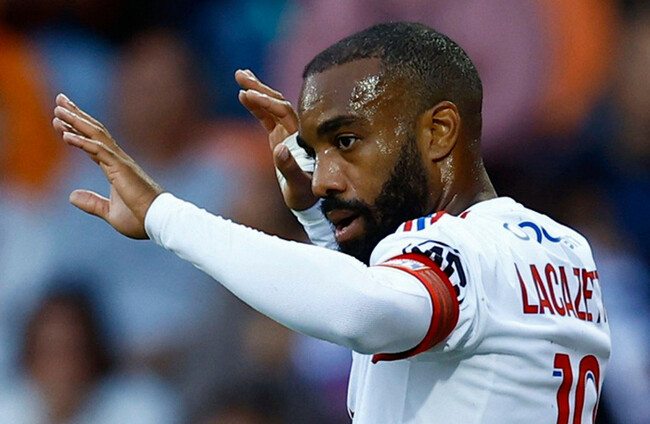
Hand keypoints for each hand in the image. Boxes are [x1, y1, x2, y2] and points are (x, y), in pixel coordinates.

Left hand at [52, 94, 163, 238]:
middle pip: (94, 132)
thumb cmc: (140, 218)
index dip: (76, 130)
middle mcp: (118, 160)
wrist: (157, 221)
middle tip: (60, 100)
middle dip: (76, 115)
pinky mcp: (121, 168)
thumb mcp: (110, 212)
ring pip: (95, 135)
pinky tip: (65, 135)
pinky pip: (98, 151)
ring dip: (76, 121)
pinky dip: (81, 141)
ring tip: (58, 109)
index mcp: (116, 168)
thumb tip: (71, 196)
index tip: (61, 119)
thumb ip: (92, 203)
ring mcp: (120, 162)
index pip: (93, 144)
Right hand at [235, 69, 315, 210]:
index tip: (248, 95)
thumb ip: (290, 168)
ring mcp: (286, 133)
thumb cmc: (306, 194)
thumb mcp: (299, 185)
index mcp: (301, 137)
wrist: (308, 201)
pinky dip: (256, 106)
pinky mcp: (278, 138)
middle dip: (260, 88)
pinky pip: (266, 117)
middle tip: (241, 74)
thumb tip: (278, 150)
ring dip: (257, 91)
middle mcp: (295, 131)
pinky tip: (243, 95)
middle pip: (277, 102)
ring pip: (271, 106)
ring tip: (240, 74)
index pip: (283, 112)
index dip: (266, 102)